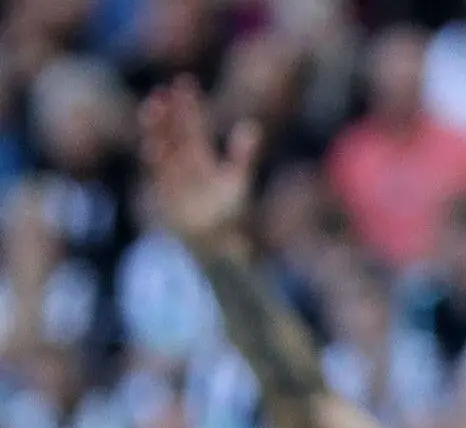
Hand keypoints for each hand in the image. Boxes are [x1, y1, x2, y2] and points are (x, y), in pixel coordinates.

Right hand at [135, 81, 256, 256]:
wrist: (218, 246)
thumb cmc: (231, 216)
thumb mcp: (238, 181)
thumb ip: (243, 155)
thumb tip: (251, 126)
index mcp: (203, 157)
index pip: (193, 124)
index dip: (188, 105)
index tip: (184, 82)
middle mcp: (184, 162)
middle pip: (174, 131)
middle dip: (168, 112)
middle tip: (163, 91)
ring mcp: (172, 176)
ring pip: (162, 146)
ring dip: (157, 129)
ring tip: (154, 109)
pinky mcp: (164, 192)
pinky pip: (158, 172)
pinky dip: (156, 159)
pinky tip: (153, 145)